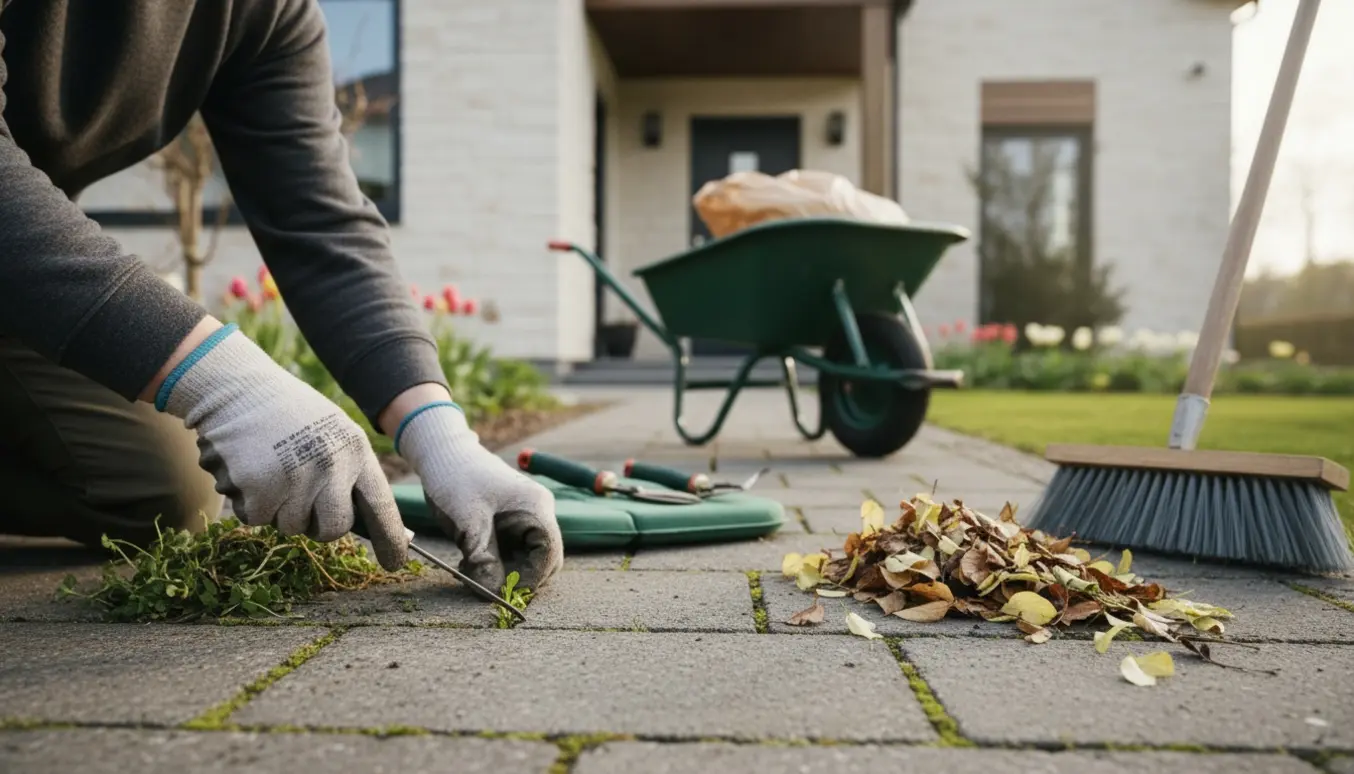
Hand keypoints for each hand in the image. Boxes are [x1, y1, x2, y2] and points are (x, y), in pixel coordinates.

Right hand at [154, 323, 409, 569]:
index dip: (390, 538)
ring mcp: (296, 476)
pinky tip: (248, 469)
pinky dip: (247, 502)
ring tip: (270, 469)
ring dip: (276, 509)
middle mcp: (331, 465)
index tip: (395, 562)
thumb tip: (371, 520)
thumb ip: (350, 473)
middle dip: (316, 525)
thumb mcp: (332, 433)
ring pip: (290, 527)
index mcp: (355, 450)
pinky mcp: (259, 485)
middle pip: (333, 529)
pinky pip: (255, 518)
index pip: (380, 504)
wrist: (235, 388)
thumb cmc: (287, 415)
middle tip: (299, 498)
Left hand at [394, 401, 563, 590]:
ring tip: (473, 571)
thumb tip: (492, 592)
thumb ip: (484, 558)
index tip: (501, 593)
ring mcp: (526, 516)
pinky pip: (513, 550)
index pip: (548, 554)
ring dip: (505, 571)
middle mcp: (537, 511)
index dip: (529, 579)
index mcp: (536, 507)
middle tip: (485, 586)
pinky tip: (472, 561)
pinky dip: (497, 561)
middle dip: (518, 577)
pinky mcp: (511, 521)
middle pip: (543, 559)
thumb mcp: (468, 522)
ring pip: (527, 557)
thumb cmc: (456, 479)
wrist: (441, 453)